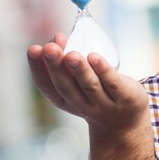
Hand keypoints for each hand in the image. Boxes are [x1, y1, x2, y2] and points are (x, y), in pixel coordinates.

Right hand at [27, 33, 149, 136]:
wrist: (125, 122)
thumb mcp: (79, 80)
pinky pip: (112, 83)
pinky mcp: (125, 97)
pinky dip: (103, 70)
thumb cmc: (97, 93)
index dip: (38, 69)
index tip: (33, 49)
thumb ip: (67, 58)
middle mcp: (82, 104)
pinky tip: (95, 57)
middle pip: (66, 87)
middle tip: (49, 48)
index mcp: (65, 100)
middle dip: (56, 66)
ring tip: (71, 55)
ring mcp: (104, 104)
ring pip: (90, 86)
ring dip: (79, 70)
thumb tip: (59, 37)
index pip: (47, 86)